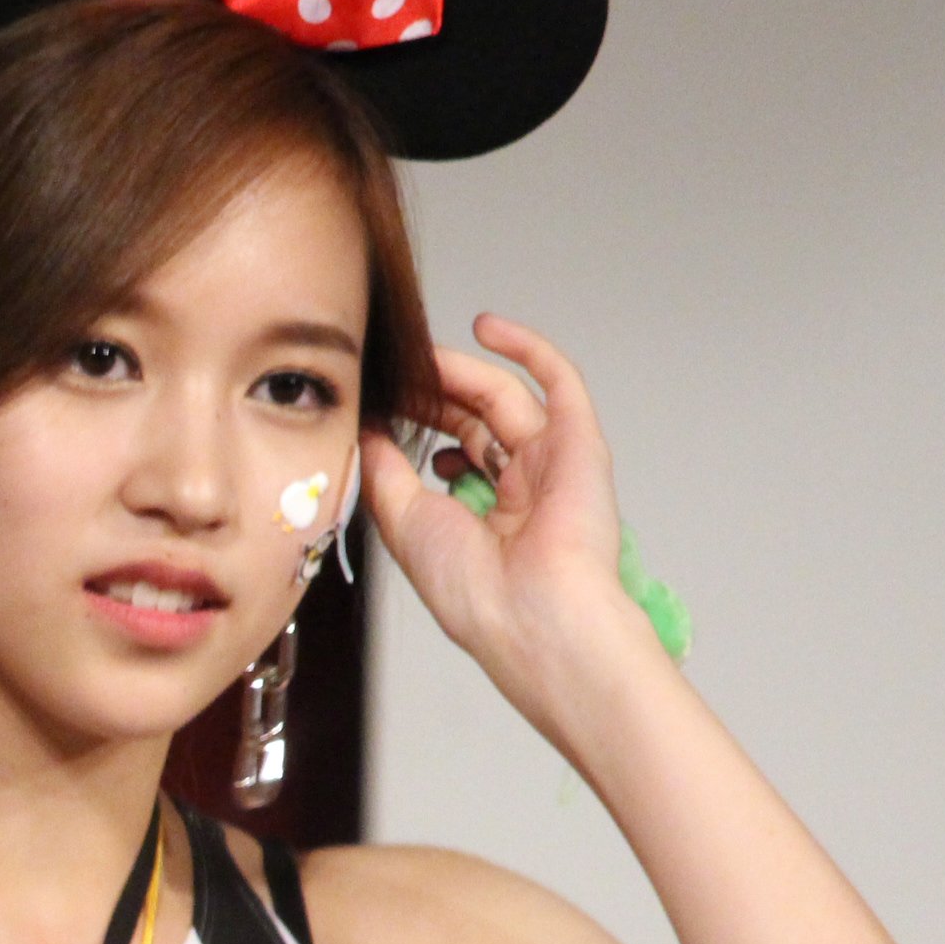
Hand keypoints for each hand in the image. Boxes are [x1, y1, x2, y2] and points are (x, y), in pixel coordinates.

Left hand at [361, 316, 645, 729]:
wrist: (533, 615)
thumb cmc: (473, 593)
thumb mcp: (403, 522)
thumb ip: (383, 470)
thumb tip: (363, 428)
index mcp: (482, 516)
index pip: (450, 449)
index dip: (416, 420)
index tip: (380, 398)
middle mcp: (519, 488)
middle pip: (475, 418)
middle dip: (433, 393)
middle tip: (396, 371)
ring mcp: (552, 463)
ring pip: (505, 396)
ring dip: (461, 371)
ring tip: (420, 355)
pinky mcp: (581, 443)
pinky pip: (558, 382)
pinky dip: (525, 348)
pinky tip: (485, 327)